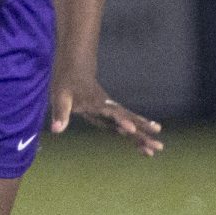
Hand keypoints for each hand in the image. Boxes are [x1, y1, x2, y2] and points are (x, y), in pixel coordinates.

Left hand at [48, 70, 162, 155]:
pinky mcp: (110, 112)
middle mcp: (108, 106)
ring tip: (157, 148)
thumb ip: (60, 113)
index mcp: (97, 103)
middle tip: (158, 146)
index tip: (130, 129)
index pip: (112, 113)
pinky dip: (134, 133)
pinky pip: (124, 124)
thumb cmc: (66, 80)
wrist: (76, 66)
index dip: (121, 121)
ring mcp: (110, 109)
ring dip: (143, 135)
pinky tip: (142, 143)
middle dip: (143, 132)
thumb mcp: (59, 96)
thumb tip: (56, 130)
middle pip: (128, 120)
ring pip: (130, 123)